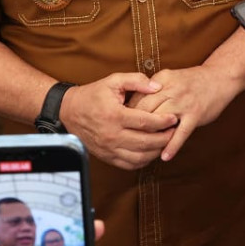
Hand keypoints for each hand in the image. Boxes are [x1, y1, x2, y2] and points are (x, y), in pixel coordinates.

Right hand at [62, 73, 176, 169]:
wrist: (70, 111)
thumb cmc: (93, 95)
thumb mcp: (113, 81)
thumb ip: (136, 80)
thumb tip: (157, 86)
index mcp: (114, 116)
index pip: (145, 122)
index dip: (163, 121)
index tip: (173, 118)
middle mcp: (112, 135)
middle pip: (146, 142)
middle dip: (164, 138)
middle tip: (174, 131)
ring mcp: (109, 148)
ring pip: (140, 157)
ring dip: (156, 151)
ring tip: (165, 141)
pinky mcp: (107, 157)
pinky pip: (130, 164)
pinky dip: (144, 161)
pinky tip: (151, 151)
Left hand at [128, 65, 237, 161]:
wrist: (220, 77)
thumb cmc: (193, 81)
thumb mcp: (170, 77)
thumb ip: (154, 89)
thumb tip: (133, 105)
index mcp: (162, 79)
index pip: (138, 97)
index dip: (128, 113)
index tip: (122, 125)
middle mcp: (171, 89)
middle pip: (145, 109)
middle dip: (135, 126)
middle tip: (127, 140)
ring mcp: (184, 102)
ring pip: (160, 121)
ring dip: (151, 137)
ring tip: (142, 150)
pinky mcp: (195, 114)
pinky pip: (181, 133)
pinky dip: (172, 145)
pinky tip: (165, 156)